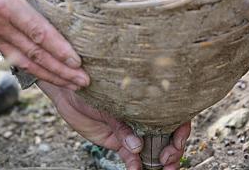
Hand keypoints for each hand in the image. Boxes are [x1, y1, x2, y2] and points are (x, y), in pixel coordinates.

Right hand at [0, 0, 89, 90]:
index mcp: (1, 5)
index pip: (36, 31)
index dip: (59, 48)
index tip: (77, 61)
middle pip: (34, 54)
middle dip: (60, 71)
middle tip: (84, 82)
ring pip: (23, 60)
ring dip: (47, 74)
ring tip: (69, 83)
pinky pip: (9, 54)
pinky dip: (28, 65)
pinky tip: (41, 69)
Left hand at [38, 81, 190, 169]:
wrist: (68, 91)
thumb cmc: (91, 86)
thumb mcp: (107, 103)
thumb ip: (122, 125)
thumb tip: (137, 147)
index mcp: (147, 100)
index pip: (173, 115)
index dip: (180, 130)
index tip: (176, 142)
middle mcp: (143, 116)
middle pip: (167, 135)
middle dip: (173, 150)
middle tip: (168, 161)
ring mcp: (132, 130)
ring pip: (152, 149)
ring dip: (158, 162)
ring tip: (161, 169)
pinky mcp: (118, 141)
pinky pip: (131, 157)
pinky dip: (136, 165)